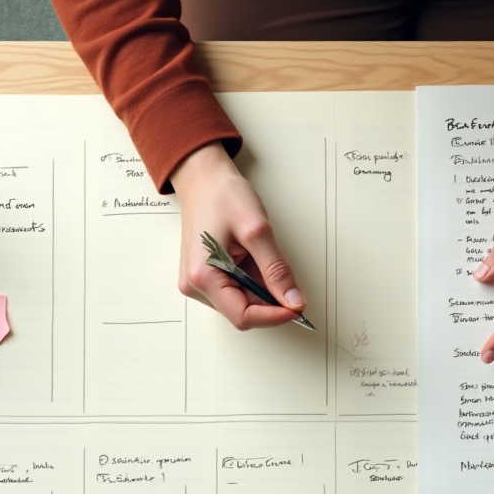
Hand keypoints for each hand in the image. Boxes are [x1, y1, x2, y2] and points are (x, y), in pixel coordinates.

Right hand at [171, 142, 305, 329]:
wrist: (203, 177)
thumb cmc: (222, 195)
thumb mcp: (256, 230)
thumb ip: (276, 269)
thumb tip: (293, 299)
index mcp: (203, 276)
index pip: (242, 316)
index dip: (273, 316)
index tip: (297, 308)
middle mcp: (196, 285)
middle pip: (242, 313)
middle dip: (270, 304)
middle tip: (292, 287)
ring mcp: (199, 283)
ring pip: (241, 304)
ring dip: (262, 293)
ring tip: (265, 261)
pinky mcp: (206, 278)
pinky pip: (236, 292)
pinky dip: (254, 284)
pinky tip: (256, 263)